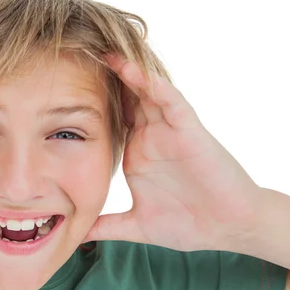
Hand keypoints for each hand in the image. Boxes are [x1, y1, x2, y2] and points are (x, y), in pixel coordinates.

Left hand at [83, 56, 263, 251]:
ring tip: (105, 54)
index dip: (88, 103)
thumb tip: (77, 236)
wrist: (230, 229)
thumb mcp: (138, 225)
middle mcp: (151, 136)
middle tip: (77, 55)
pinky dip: (157, 87)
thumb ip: (107, 226)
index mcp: (136, 153)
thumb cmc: (190, 224)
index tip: (58, 90)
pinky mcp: (189, 131)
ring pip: (147, 93)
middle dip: (104, 78)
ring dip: (128, 73)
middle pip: (125, 99)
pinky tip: (140, 73)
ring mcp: (169, 131)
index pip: (109, 121)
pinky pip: (172, 103)